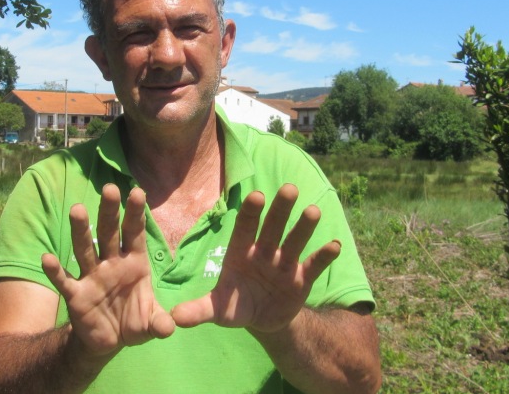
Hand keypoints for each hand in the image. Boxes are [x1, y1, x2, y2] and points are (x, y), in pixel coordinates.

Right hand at [42, 184, 174, 356]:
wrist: (110, 342)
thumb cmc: (133, 321)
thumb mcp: (152, 323)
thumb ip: (160, 322)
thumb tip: (169, 328)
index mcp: (134, 262)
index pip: (135, 233)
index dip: (136, 213)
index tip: (137, 192)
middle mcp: (112, 263)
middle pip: (110, 232)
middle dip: (110, 211)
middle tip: (109, 188)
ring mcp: (92, 277)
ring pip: (85, 248)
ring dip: (81, 231)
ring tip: (77, 209)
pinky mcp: (76, 295)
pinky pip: (64, 280)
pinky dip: (55, 270)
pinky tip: (47, 258)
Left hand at [171, 183, 340, 333]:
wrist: (261, 319)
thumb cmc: (235, 305)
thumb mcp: (217, 309)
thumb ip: (199, 310)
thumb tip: (174, 318)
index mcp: (241, 252)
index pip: (245, 227)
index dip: (251, 212)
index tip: (256, 196)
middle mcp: (264, 251)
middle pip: (273, 226)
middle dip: (280, 209)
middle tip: (289, 188)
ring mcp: (284, 263)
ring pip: (295, 240)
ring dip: (304, 226)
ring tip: (313, 211)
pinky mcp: (302, 278)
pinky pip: (313, 264)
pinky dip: (324, 256)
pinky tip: (334, 245)